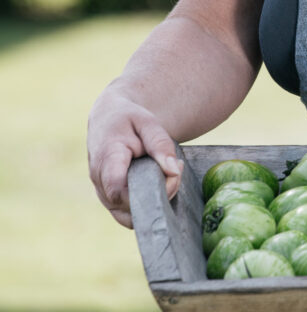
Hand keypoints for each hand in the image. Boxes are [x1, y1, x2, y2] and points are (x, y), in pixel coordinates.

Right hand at [87, 88, 183, 228]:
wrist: (107, 120)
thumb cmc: (129, 120)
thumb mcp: (148, 123)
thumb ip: (161, 145)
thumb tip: (173, 170)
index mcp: (107, 159)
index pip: (117, 189)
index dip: (145, 194)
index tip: (170, 176)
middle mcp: (99, 181)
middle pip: (127, 205)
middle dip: (160, 194)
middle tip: (178, 168)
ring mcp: (101, 194)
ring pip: (128, 214)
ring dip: (155, 201)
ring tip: (171, 173)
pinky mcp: (108, 200)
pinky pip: (127, 213)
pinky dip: (147, 203)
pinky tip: (162, 183)